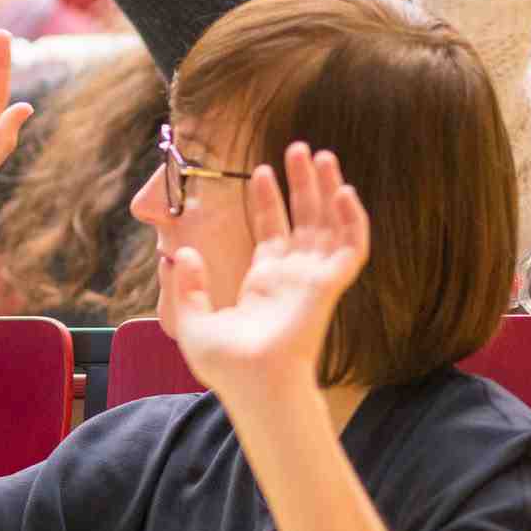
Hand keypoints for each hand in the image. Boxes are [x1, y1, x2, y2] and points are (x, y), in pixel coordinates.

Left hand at [168, 143, 369, 400]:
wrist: (250, 383)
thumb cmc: (225, 365)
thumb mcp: (193, 320)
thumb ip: (187, 286)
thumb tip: (179, 252)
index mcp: (264, 284)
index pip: (272, 231)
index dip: (268, 200)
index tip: (260, 170)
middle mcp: (292, 278)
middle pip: (304, 219)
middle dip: (302, 184)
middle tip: (299, 147)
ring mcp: (312, 280)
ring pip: (329, 225)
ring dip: (328, 190)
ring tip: (321, 154)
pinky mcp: (328, 286)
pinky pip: (350, 249)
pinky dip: (352, 220)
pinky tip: (343, 191)